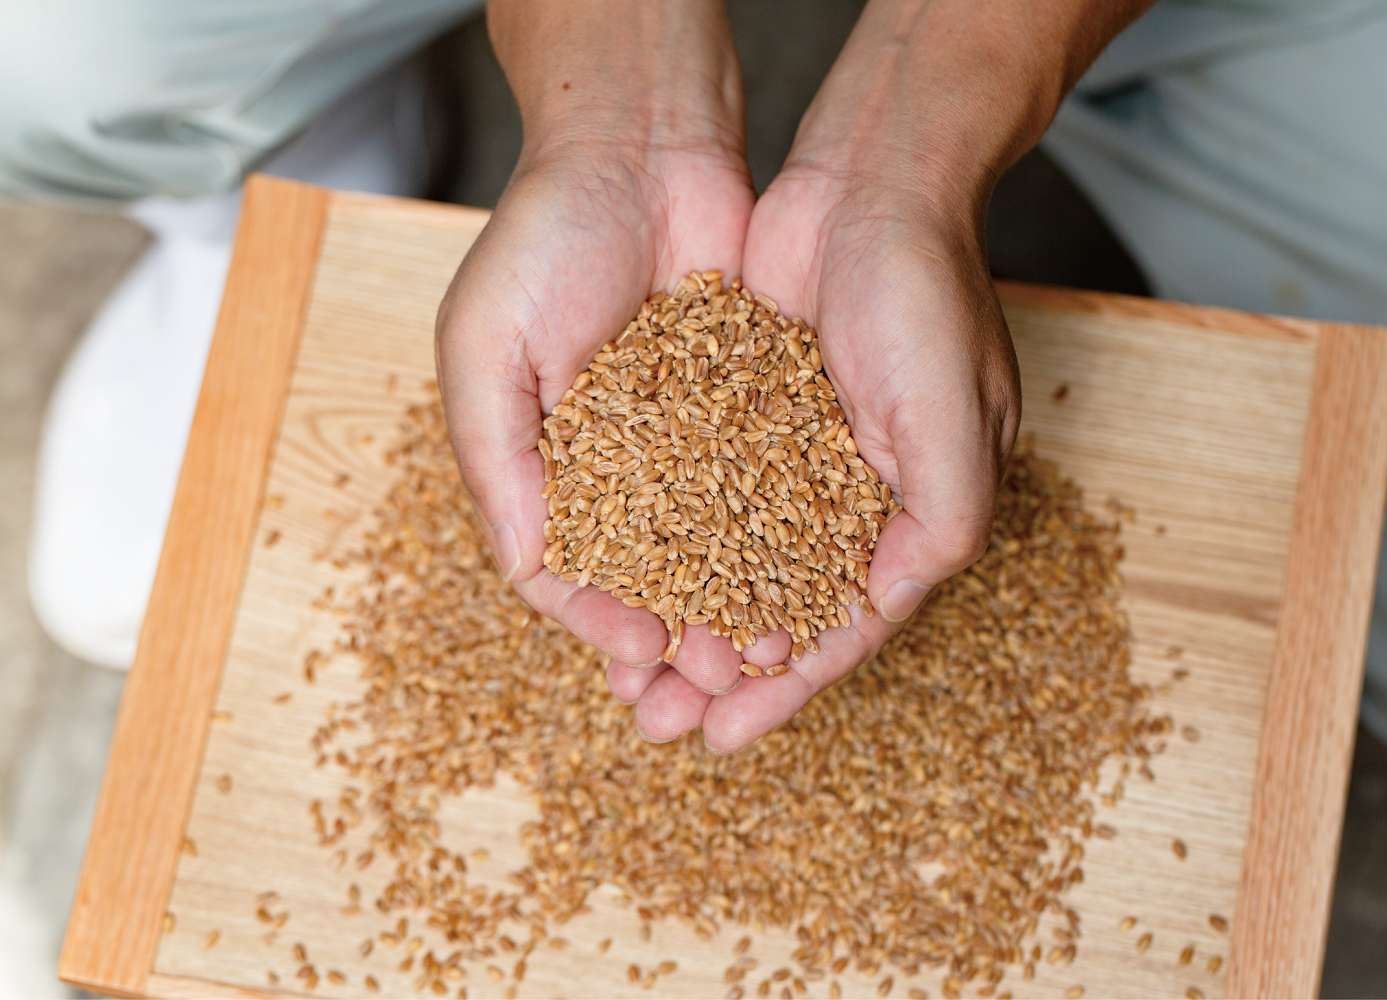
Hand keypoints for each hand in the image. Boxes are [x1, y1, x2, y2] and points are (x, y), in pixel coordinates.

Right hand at [438, 1, 758, 701]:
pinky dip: (784, 541)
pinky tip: (806, 579)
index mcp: (544, 468)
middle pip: (650, 578)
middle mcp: (619, 469)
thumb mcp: (486, 350)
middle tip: (716, 678)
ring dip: (737, 605)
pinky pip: (770, 490)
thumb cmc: (541, 240)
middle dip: (680, 635)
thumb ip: (498, 464)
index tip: (638, 654)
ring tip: (767, 647)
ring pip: (717, 549)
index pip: (569, 573)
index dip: (600, 621)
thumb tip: (532, 573)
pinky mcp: (753, 412)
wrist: (640, 149)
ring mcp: (689, 444)